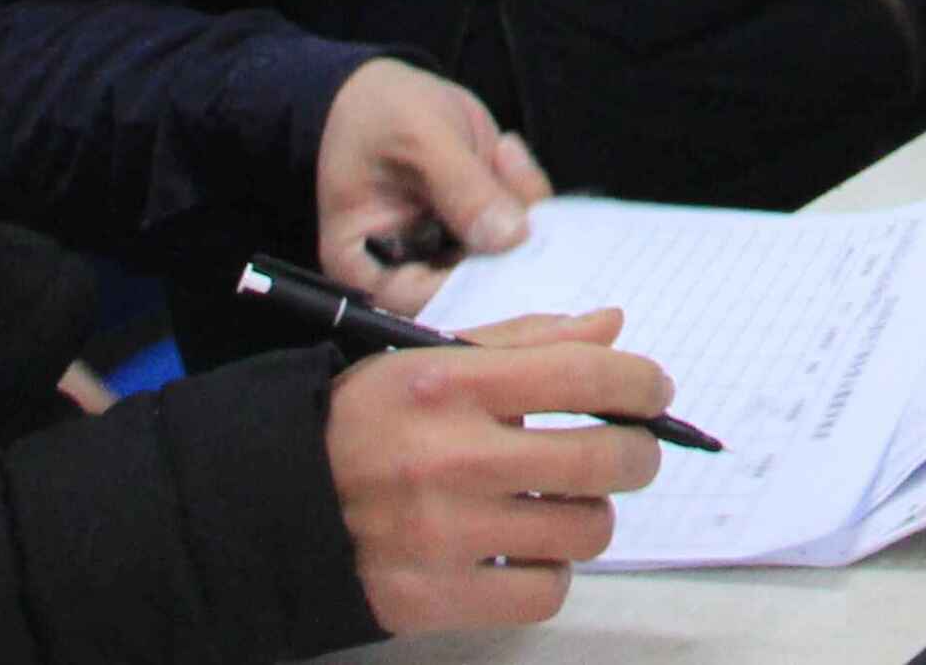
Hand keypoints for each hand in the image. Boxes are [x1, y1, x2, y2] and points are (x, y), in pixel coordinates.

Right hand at [316, 55, 547, 307]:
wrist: (381, 87)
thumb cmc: (381, 113)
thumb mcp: (421, 139)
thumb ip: (462, 189)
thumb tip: (510, 238)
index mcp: (365, 268)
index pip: (423, 306)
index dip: (472, 292)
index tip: (513, 254)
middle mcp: (407, 271)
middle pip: (471, 288)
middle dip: (509, 240)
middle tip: (517, 186)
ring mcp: (446, 251)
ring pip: (506, 254)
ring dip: (519, 204)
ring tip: (500, 154)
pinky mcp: (476, 227)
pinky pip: (519, 225)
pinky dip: (523, 188)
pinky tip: (504, 150)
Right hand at [325, 309, 670, 635]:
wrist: (271, 507)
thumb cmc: (362, 426)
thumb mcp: (426, 361)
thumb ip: (524, 342)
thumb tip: (611, 329)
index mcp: (448, 383)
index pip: (583, 373)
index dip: (640, 382)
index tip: (654, 392)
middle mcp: (451, 457)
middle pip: (603, 458)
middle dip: (638, 453)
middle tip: (629, 451)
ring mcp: (445, 533)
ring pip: (585, 530)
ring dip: (590, 515)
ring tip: (564, 503)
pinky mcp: (437, 597)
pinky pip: (544, 592)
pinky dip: (550, 573)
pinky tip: (527, 551)